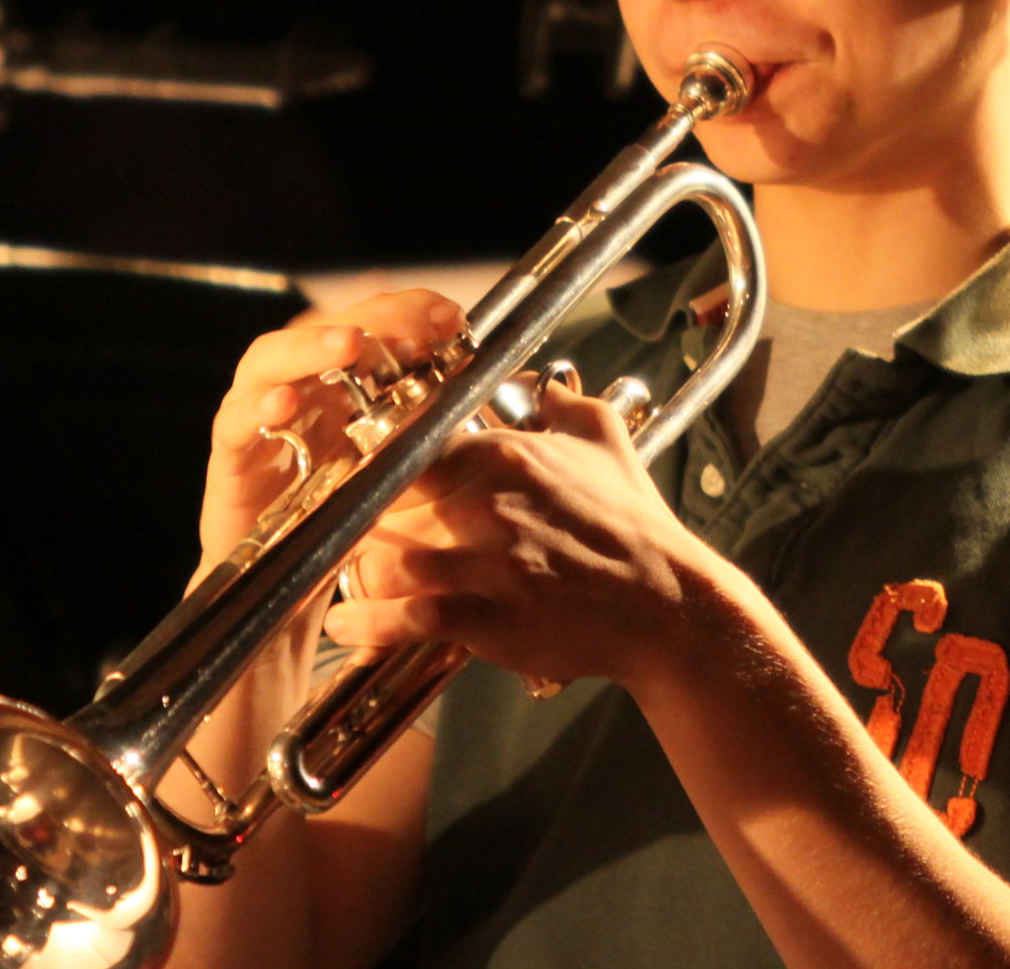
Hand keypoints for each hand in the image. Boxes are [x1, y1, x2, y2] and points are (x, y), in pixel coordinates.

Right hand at [195, 288, 465, 578]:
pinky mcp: (231, 456)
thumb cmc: (337, 517)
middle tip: (414, 333)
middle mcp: (298, 388)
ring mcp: (259, 416)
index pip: (371, 324)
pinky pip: (237, 422)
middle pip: (324, 329)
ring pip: (269, 360)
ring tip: (350, 344)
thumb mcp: (391, 465)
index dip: (408, 312)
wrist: (284, 584)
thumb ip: (417, 420)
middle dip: (373, 322)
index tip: (450, 319)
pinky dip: (259, 407)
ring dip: (310, 347)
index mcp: (340, 382)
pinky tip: (287, 402)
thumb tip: (464, 373)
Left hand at [323, 377, 706, 691]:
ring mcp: (485, 563)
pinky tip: (349, 623)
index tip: (357, 482)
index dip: (372, 467)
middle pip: (380, 505)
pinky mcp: (487, 618)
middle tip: (343, 536)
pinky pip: (403, 617)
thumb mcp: (606, 444)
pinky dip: (367, 623)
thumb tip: (545, 384)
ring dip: (356, 574)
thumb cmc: (634, 528)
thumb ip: (566, 406)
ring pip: (381, 561)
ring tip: (344, 582)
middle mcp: (485, 503)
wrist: (666, 605)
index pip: (405, 447)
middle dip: (356, 524)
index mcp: (502, 455)